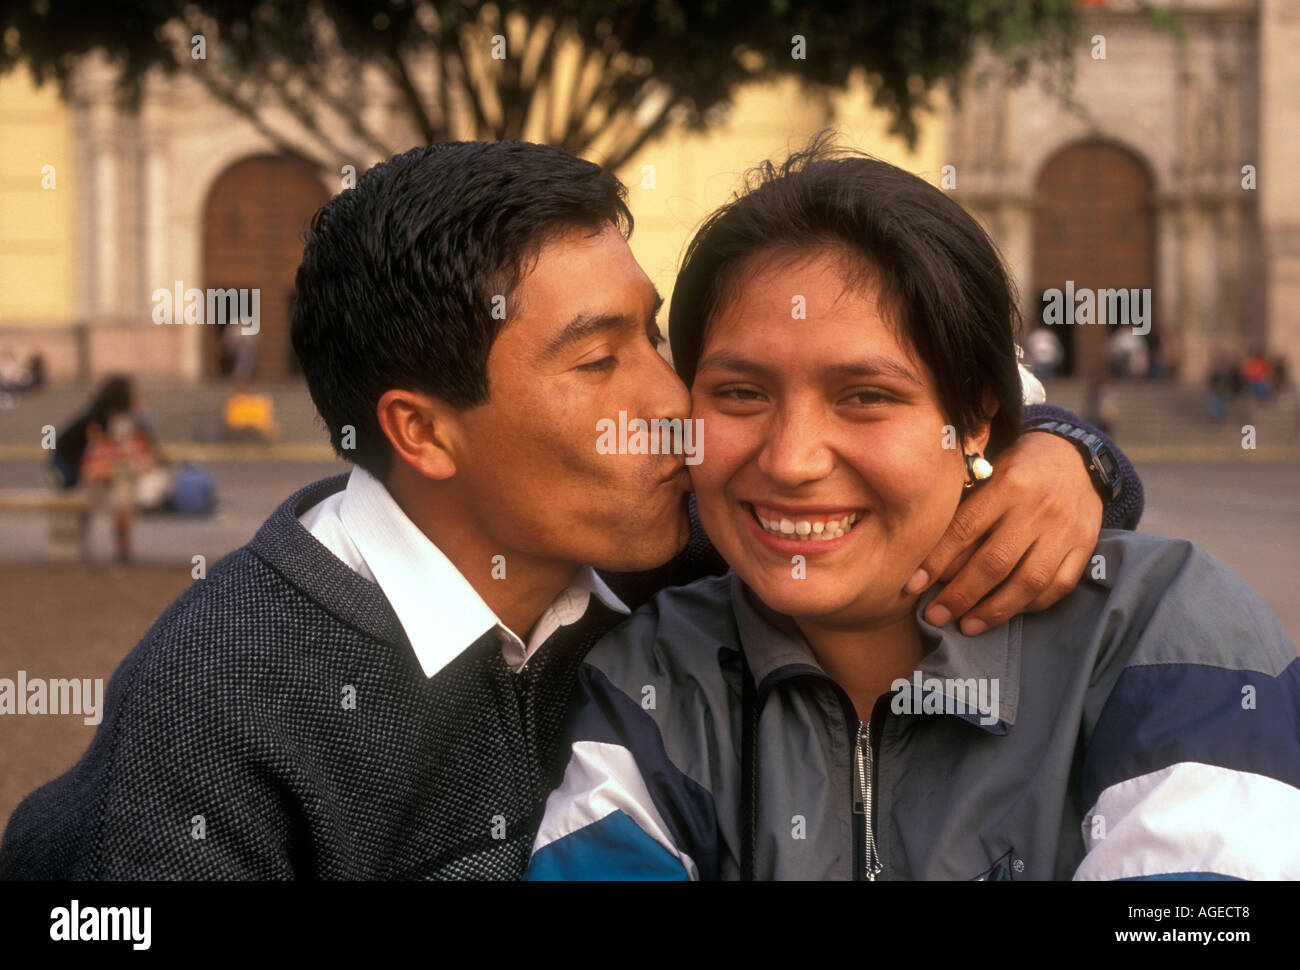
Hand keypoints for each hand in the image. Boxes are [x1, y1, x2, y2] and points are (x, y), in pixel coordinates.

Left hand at [905, 431, 1103, 634]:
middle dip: (961, 595)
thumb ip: (966, 512)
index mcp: (1008, 483)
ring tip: (968, 626)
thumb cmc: (1018, 467)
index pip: (964, 529)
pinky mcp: (1086, 545)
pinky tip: (1007, 613)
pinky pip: (1059, 585)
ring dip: (994, 610)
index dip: (936, 561)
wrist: (1076, 455)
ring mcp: (1066, 529)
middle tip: (936, 616)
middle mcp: (1039, 507)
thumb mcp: (988, 473)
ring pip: (1028, 581)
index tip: (912, 585)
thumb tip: (935, 566)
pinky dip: (1031, 605)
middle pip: (995, 562)